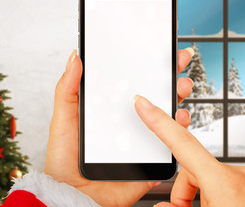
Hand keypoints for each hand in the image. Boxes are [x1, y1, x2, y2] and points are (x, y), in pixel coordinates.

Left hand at [45, 48, 194, 206]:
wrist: (72, 196)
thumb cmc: (63, 161)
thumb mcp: (62, 119)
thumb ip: (68, 89)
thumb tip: (75, 58)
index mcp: (110, 112)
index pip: (132, 85)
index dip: (146, 68)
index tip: (158, 52)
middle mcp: (128, 125)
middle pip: (154, 98)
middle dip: (170, 78)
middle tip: (178, 61)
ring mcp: (140, 142)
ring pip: (166, 118)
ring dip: (178, 100)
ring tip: (181, 87)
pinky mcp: (149, 162)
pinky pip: (169, 145)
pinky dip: (179, 131)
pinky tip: (179, 119)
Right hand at [134, 96, 244, 206]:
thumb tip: (162, 206)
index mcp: (224, 184)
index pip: (182, 144)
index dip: (158, 122)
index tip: (143, 104)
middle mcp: (240, 176)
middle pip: (194, 170)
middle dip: (184, 194)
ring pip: (211, 180)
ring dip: (202, 199)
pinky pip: (229, 186)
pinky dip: (219, 199)